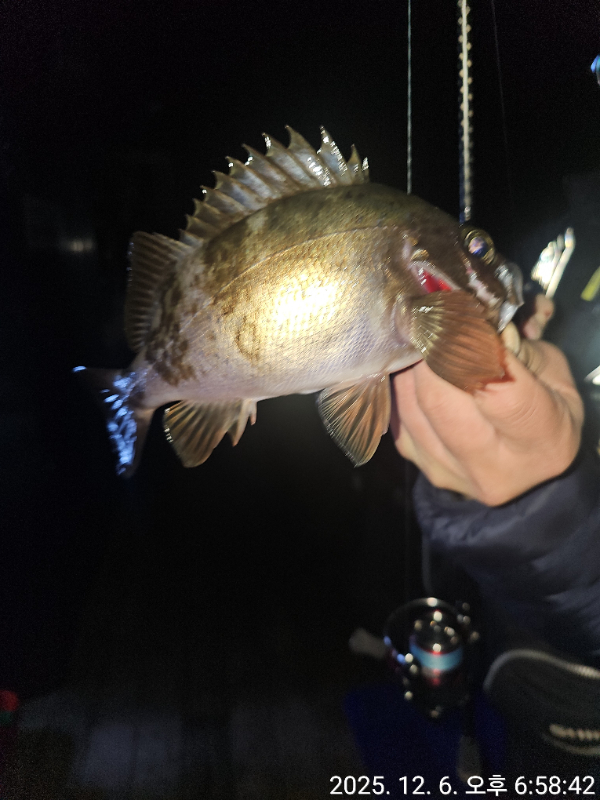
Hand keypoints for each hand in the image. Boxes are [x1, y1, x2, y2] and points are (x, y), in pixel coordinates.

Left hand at [390, 305, 583, 505]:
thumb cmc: (547, 411)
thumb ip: (515, 348)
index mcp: (540, 441)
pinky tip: (409, 366)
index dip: (471, 348)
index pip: (497, 389)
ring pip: (412, 407)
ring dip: (410, 365)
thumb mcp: (553, 374)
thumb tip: (467, 321)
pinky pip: (399, 418)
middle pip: (441, 399)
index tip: (459, 315)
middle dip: (429, 352)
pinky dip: (401, 386)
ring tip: (416, 336)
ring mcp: (451, 471)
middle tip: (426, 318)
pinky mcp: (423, 466)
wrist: (531, 469)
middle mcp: (493, 467)